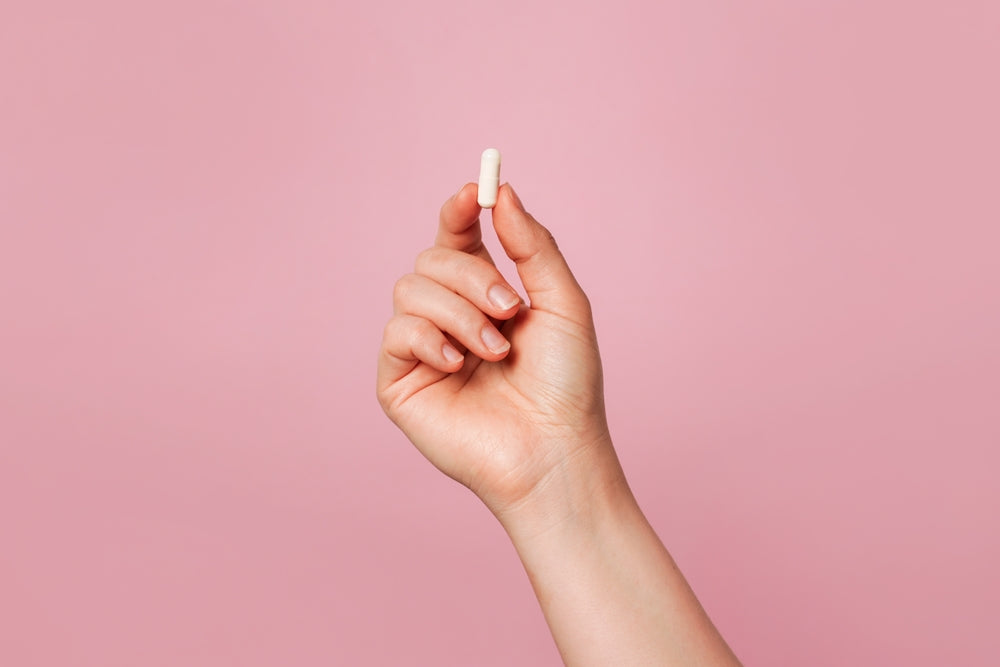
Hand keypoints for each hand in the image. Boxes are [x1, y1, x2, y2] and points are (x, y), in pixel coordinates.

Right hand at [376, 182, 618, 518]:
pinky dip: (429, 339)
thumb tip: (502, 192)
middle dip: (472, 276)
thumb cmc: (566, 385)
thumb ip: (534, 245)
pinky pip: (395, 332)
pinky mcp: (400, 382)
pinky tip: (457, 365)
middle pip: (431, 258)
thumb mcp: (563, 303)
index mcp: (486, 297)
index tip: (473, 192)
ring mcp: (422, 349)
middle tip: (509, 309)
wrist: (553, 450)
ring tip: (494, 351)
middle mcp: (450, 318)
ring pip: (410, 289)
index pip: (458, 239)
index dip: (459, 211)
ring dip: (459, 313)